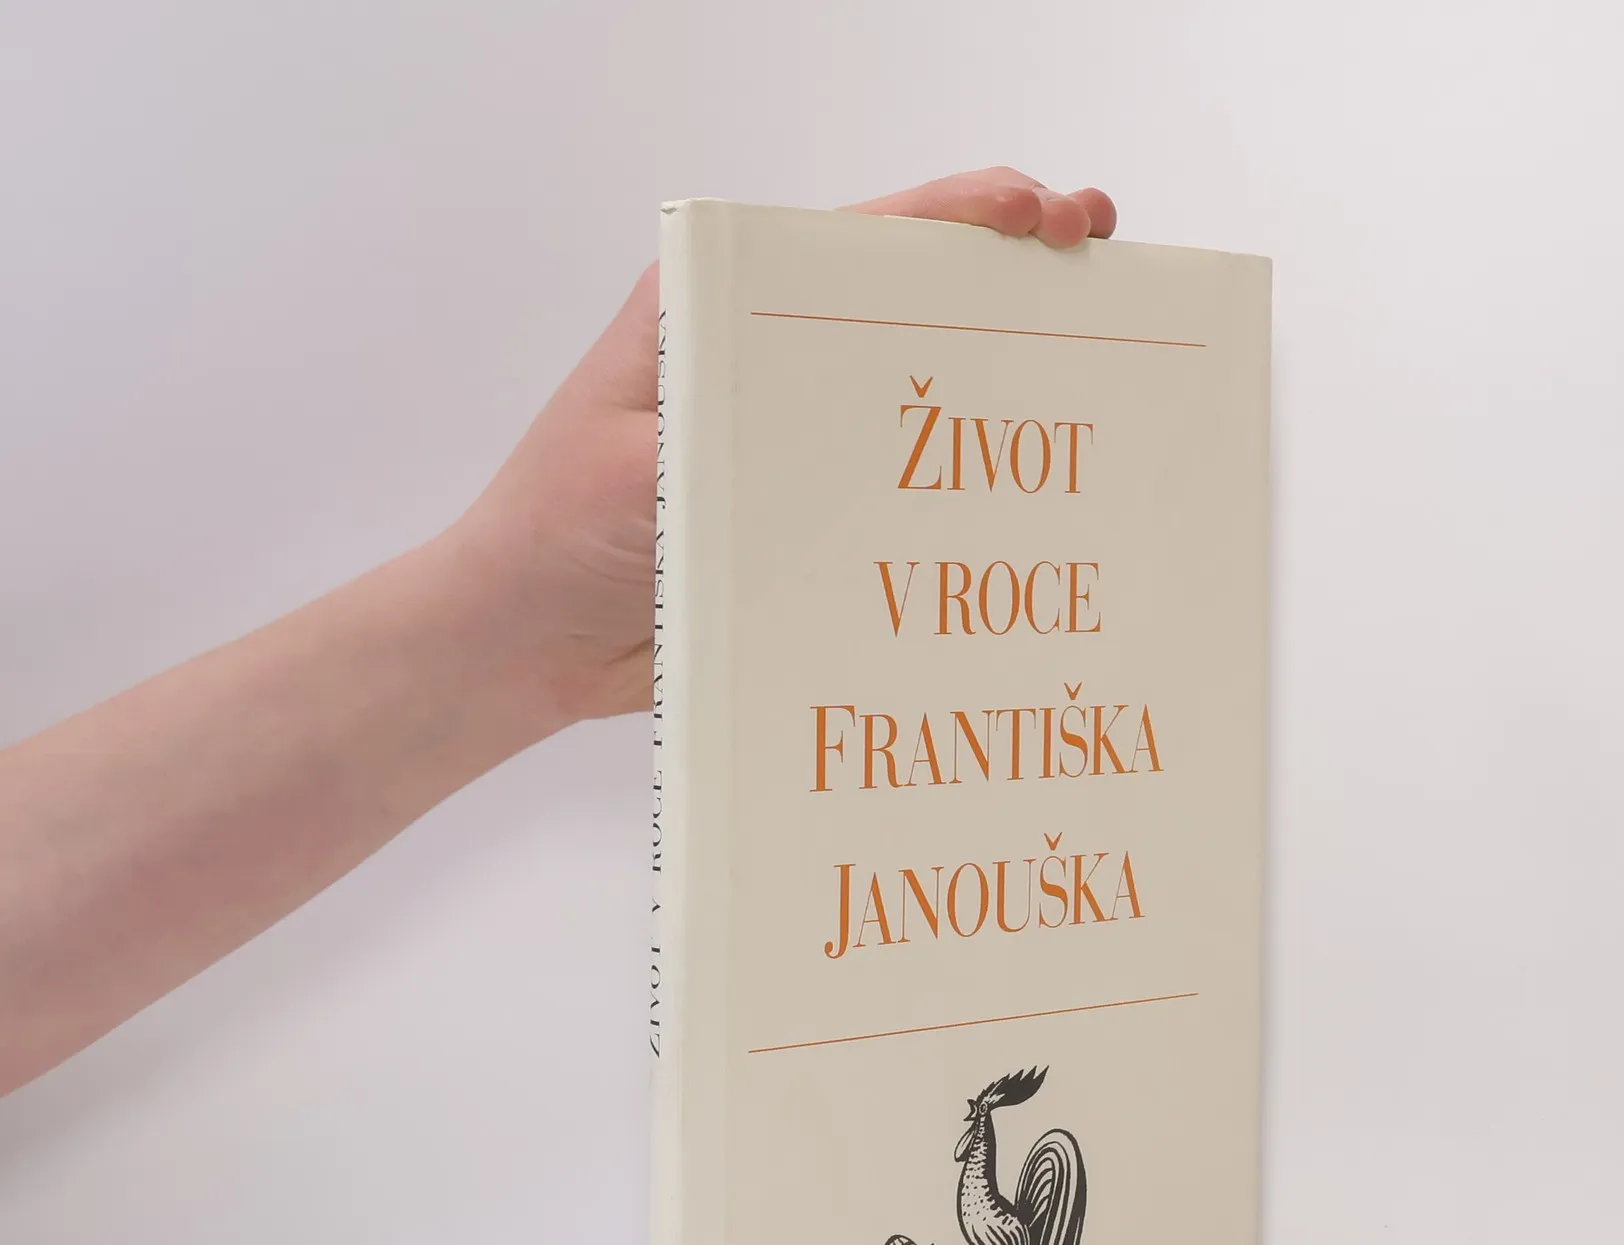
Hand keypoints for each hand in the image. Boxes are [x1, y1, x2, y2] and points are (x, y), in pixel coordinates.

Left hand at [447, 168, 1118, 725]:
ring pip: (914, 391)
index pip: (854, 240)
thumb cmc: (552, 537)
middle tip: (1099, 258)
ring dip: (999, 380)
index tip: (1043, 219)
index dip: (961, 217)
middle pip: (904, 300)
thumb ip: (728, 427)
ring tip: (1091, 368)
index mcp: (714, 310)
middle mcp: (762, 359)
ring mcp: (788, 438)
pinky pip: (895, 486)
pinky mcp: (801, 513)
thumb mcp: (635, 465)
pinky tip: (1024, 492)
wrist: (522, 644)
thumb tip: (844, 406)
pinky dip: (959, 483)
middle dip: (1006, 276)